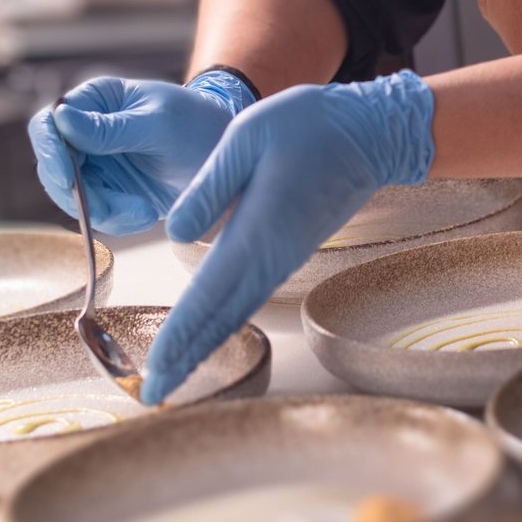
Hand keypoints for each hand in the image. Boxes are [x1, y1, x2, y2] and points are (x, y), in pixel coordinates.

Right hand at [27, 72, 255, 235]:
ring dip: (103, 210)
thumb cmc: (198, 125)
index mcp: (96, 101)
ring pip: (71, 197)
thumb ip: (110, 127)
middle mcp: (88, 132)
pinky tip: (146, 214)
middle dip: (79, 193)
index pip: (49, 123)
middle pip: (53, 167)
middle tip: (112, 208)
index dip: (50, 150)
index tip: (68, 176)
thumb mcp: (158, 124)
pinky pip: (95, 213)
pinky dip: (117, 220)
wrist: (229, 159)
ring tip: (142, 212)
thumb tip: (60, 119)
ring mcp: (97, 164)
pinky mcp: (110, 192)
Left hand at [143, 70, 434, 402]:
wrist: (370, 133)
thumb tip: (175, 232)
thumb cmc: (307, 125)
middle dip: (185, 359)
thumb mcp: (247, 136)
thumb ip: (210, 186)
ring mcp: (282, 258)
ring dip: (201, 347)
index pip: (208, 295)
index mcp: (257, 230)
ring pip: (235, 314)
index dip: (179, 336)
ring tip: (171, 377)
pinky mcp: (287, 252)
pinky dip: (222, 324)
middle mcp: (270, 255)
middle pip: (221, 319)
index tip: (155, 371)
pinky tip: (207, 333)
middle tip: (151, 396)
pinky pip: (248, 299)